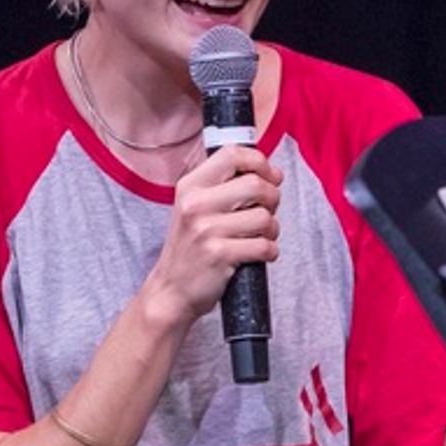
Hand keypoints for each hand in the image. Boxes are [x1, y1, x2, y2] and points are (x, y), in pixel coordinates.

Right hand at [144, 145, 281, 325]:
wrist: (171, 290)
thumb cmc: (190, 249)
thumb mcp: (194, 208)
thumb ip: (226, 187)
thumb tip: (273, 174)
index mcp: (190, 186)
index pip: (233, 154)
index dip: (260, 162)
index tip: (269, 177)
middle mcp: (195, 204)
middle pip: (256, 184)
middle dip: (273, 199)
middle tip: (267, 212)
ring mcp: (206, 230)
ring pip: (264, 217)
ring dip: (272, 230)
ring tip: (260, 237)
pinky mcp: (219, 255)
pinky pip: (263, 246)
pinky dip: (270, 252)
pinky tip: (260, 254)